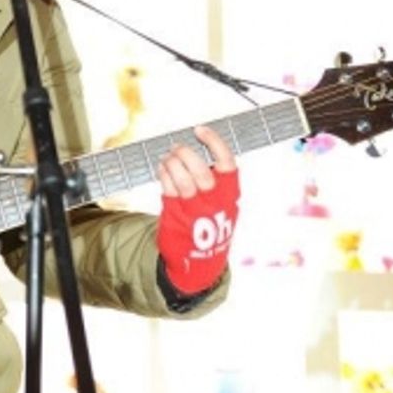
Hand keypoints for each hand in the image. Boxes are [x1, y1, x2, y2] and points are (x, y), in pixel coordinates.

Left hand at [156, 126, 238, 294]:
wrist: (199, 262)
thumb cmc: (211, 224)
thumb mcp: (224, 204)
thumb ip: (217, 182)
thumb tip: (199, 149)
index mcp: (230, 195)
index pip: (227, 163)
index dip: (214, 142)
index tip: (200, 130)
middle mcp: (214, 202)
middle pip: (201, 171)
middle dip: (186, 154)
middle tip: (178, 146)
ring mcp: (194, 210)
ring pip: (183, 180)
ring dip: (172, 162)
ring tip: (169, 156)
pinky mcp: (175, 215)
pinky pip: (168, 188)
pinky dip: (163, 173)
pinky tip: (163, 167)